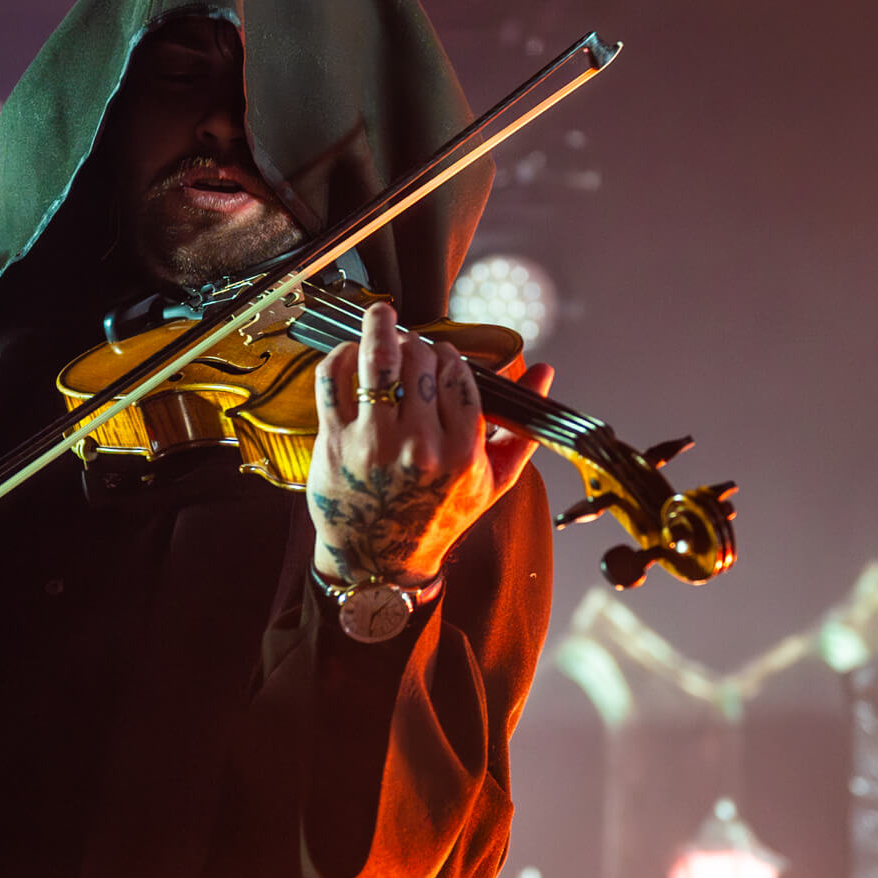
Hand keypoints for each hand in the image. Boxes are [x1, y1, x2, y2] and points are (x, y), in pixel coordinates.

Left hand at [306, 302, 553, 585]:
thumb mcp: (492, 482)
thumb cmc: (438, 519)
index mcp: (462, 452)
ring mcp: (374, 443)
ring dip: (378, 327)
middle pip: (420, 360)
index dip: (449, 356)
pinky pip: (333, 380)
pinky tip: (349, 354)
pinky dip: (340, 356)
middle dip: (416, 343)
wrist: (381, 562)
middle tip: (409, 343)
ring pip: (378, 361)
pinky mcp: (335, 442)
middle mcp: (420, 446)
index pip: (459, 374)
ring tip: (380, 315)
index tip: (441, 356)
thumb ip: (521, 427)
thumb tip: (544, 372)